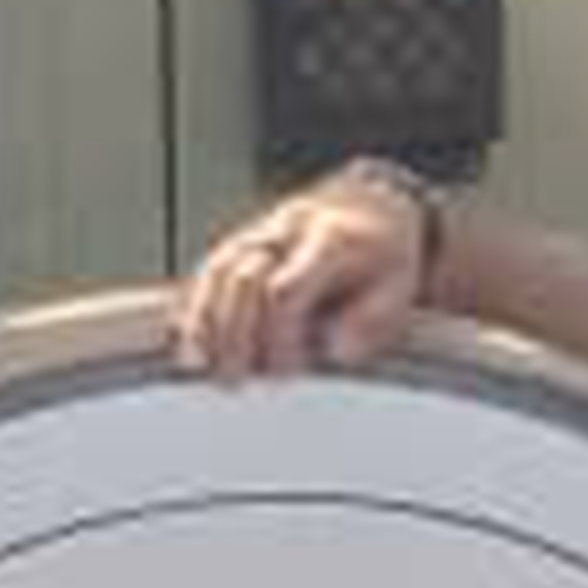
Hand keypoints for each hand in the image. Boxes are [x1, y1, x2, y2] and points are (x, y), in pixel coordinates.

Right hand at [176, 165, 434, 381]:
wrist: (370, 207)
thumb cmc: (384, 256)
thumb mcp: (398, 288)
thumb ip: (369, 323)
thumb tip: (333, 352)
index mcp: (330, 240)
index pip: (285, 290)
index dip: (278, 337)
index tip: (287, 370)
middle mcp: (288, 230)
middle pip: (241, 279)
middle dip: (234, 334)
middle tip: (237, 380)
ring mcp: (259, 232)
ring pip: (215, 271)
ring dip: (204, 323)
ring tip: (201, 366)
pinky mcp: (239, 242)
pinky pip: (205, 271)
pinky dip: (193, 308)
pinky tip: (190, 343)